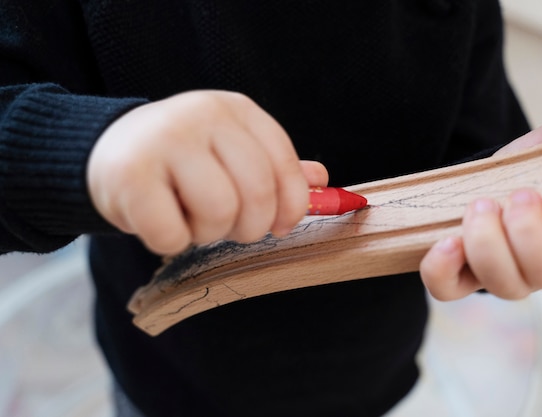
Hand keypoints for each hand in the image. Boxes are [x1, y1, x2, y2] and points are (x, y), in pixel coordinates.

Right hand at [87, 90, 327, 254]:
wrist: (108, 149)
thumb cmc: (181, 159)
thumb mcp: (229, 152)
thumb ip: (272, 166)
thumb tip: (321, 179)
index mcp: (236, 110)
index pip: (284, 164)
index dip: (291, 206)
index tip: (281, 226)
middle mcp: (204, 115)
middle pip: (257, 192)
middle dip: (250, 226)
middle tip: (228, 226)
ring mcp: (165, 140)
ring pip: (219, 212)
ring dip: (209, 233)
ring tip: (190, 218)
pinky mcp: (129, 174)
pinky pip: (172, 233)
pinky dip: (172, 241)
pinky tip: (160, 221)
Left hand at [420, 69, 541, 299]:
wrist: (487, 183)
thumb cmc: (532, 171)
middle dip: (531, 236)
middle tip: (518, 195)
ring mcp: (506, 276)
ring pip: (505, 285)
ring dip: (489, 246)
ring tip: (480, 205)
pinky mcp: (464, 276)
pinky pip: (452, 289)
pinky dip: (444, 271)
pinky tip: (445, 242)